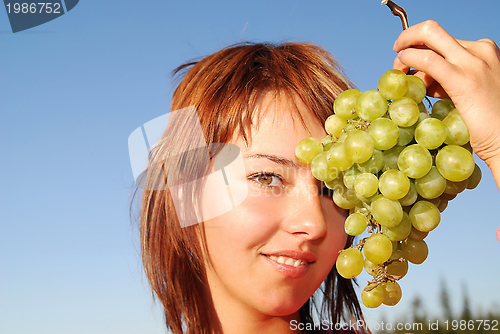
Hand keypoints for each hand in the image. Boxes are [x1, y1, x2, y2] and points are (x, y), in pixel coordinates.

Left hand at [393, 20, 499, 176]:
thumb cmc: (485, 121)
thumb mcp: (465, 90)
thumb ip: (446, 79)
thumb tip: (421, 77)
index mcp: (483, 51)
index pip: (441, 40)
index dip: (419, 50)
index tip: (409, 66)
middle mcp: (480, 51)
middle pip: (432, 31)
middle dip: (408, 39)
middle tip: (397, 55)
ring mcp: (473, 63)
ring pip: (427, 40)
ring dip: (405, 56)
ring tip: (402, 77)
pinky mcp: (463, 80)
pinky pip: (428, 60)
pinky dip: (409, 60)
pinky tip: (402, 72)